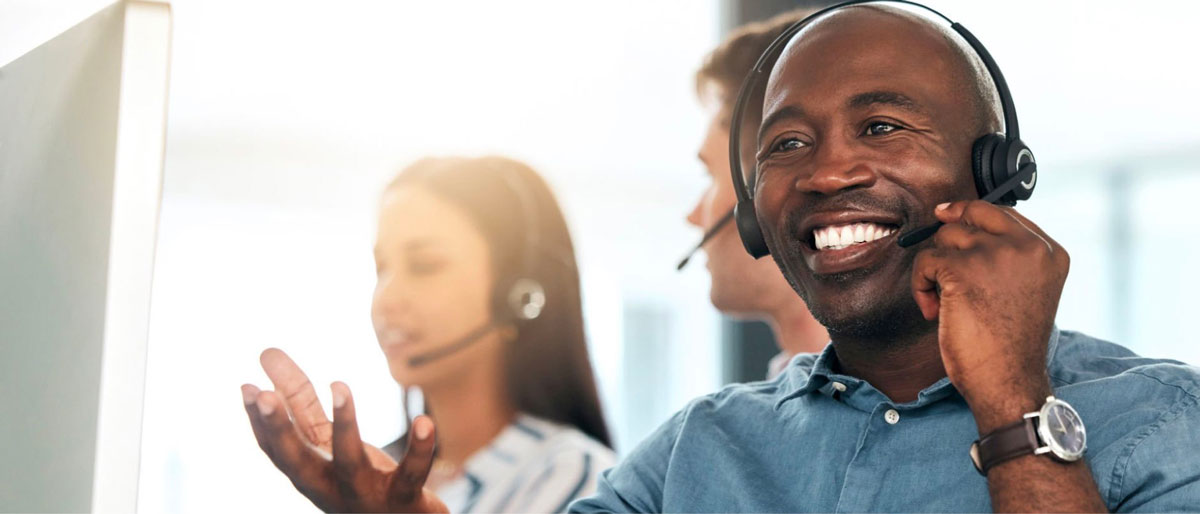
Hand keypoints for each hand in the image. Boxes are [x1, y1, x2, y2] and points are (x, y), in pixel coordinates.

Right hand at [241, 348, 447, 512]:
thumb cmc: (360, 480)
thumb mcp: (328, 442)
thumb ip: (300, 402)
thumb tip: (267, 353)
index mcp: (310, 473)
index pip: (277, 449)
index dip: (260, 421)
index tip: (246, 388)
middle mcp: (331, 488)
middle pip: (297, 461)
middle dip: (278, 429)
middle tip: (263, 394)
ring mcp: (366, 496)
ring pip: (350, 463)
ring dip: (344, 424)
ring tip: (340, 384)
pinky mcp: (404, 501)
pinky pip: (412, 475)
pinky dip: (420, 449)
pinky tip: (425, 420)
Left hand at [911, 201, 1068, 431]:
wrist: (1008, 380)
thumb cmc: (1011, 345)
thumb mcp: (1027, 290)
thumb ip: (1010, 258)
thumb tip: (962, 226)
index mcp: (1049, 252)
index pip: (1003, 213)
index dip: (972, 214)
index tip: (950, 216)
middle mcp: (1028, 247)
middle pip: (973, 213)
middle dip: (950, 232)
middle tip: (939, 258)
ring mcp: (995, 254)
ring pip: (945, 237)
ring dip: (936, 268)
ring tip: (944, 302)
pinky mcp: (963, 267)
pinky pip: (925, 261)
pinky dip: (921, 286)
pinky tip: (934, 311)